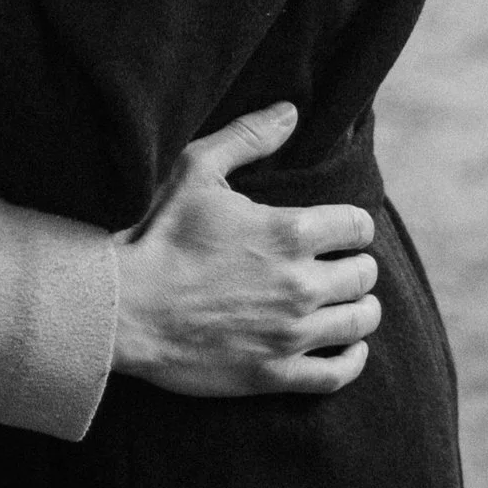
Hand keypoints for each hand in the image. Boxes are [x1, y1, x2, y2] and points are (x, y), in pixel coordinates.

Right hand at [109, 106, 379, 398]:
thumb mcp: (197, 169)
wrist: (124, 307)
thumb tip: (291, 112)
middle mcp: (299, 283)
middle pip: (363, 274)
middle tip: (345, 264)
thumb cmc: (158, 233)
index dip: (355, 224)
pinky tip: (351, 349)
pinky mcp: (274, 374)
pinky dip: (353, 360)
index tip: (345, 229)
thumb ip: (248, 137)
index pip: (356, 226)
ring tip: (355, 303)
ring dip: (362, 308)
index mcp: (288, 231)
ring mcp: (289, 333)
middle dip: (358, 264)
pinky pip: (336, 374)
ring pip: (358, 322)